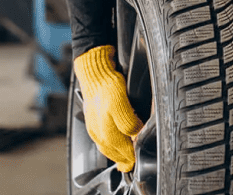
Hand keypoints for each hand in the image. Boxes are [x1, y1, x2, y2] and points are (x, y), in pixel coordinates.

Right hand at [73, 45, 143, 171]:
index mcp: (105, 128)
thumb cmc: (106, 83)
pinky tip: (116, 142)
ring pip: (107, 146)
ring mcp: (94, 126)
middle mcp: (98, 130)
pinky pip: (102, 138)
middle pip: (114, 151)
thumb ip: (128, 121)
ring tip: (126, 156)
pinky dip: (110, 144)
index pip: (122, 149)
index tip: (139, 156)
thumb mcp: (120, 101)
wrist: (94, 71)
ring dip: (117, 152)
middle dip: (124, 157)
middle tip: (134, 161)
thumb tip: (136, 134)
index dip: (132, 154)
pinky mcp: (93, 120)